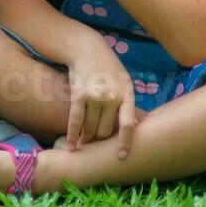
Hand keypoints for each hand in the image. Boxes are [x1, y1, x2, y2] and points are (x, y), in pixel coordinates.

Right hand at [63, 37, 137, 158]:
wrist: (87, 49)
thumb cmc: (108, 68)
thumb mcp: (124, 81)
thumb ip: (127, 103)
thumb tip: (134, 126)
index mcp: (127, 93)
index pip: (128, 124)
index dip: (125, 142)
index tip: (120, 156)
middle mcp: (112, 97)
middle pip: (105, 130)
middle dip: (100, 139)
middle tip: (96, 144)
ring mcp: (94, 97)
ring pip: (90, 129)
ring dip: (86, 139)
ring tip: (84, 145)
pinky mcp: (78, 96)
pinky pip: (75, 122)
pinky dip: (72, 136)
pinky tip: (71, 146)